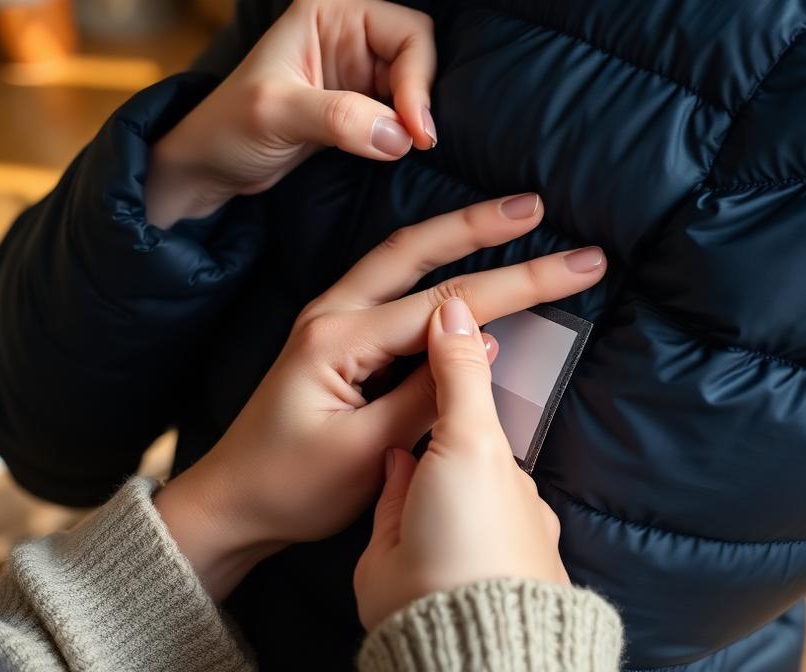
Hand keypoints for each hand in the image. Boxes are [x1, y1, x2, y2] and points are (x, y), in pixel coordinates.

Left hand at [146, 0, 436, 227]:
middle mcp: (347, 35)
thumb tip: (401, 136)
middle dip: (420, 97)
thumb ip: (339, 117)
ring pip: (412, 87)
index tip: (415, 128)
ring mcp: (354, 73)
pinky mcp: (358, 109)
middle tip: (418, 142)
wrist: (209, 168)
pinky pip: (400, 114)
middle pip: (417, 55)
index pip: (406, 31)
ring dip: (416, 118)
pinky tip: (400, 152)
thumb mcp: (277, 113)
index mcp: (328, 13)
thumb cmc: (228, 127)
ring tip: (409, 150)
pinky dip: (406, 133)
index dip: (418, 76)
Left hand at [153, 194, 606, 597]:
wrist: (229, 505)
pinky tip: (459, 260)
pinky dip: (432, 266)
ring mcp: (329, 320)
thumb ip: (425, 393)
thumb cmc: (289, 488)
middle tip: (537, 205)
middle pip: (417, 252)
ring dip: (456, 234)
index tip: (575, 267)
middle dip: (481, 225)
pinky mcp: (334, 337)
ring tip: (510, 217)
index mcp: (339, 340)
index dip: (518, 284)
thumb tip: (481, 343)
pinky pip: (390, 288)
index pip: (446, 304)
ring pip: (402, 261)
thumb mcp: (363, 452)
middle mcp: (332, 314)